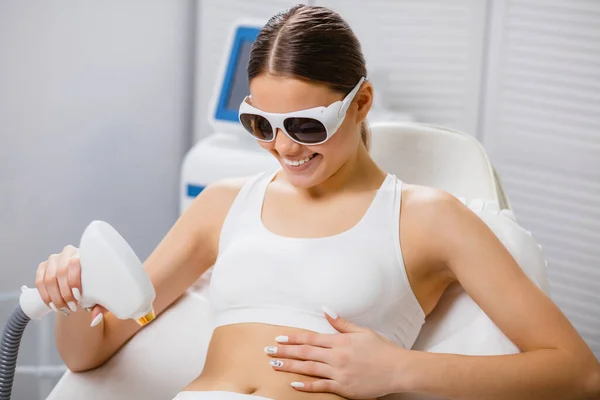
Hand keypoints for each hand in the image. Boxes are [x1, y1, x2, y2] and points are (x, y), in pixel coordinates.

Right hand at [35, 245, 105, 325]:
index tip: (78, 297)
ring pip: (49, 279)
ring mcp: (53, 259)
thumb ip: (100, 306)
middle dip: (65, 293)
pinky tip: (52, 306)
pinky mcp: (43, 267)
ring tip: (64, 309)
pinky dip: (45, 296)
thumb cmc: (96, 285)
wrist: (85, 281)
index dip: (74, 280)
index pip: (75, 262)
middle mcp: (68, 253)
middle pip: (61, 272)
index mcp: (85, 253)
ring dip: (55, 297)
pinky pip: (39, 282)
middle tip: (72, 308)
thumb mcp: (101, 293)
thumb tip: (94, 318)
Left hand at [264, 308, 408, 398]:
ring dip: (290, 367)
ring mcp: (339, 373)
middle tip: (268, 351)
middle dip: (285, 352)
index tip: (279, 338)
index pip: (311, 339)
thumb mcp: (362, 332)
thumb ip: (342, 323)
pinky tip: (293, 383)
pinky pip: (321, 386)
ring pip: (309, 369)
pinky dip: (307, 385)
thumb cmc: (382, 349)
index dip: (293, 339)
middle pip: (305, 353)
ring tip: (274, 365)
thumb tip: (325, 310)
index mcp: (340, 341)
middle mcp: (337, 356)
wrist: (398, 369)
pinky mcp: (344, 387)